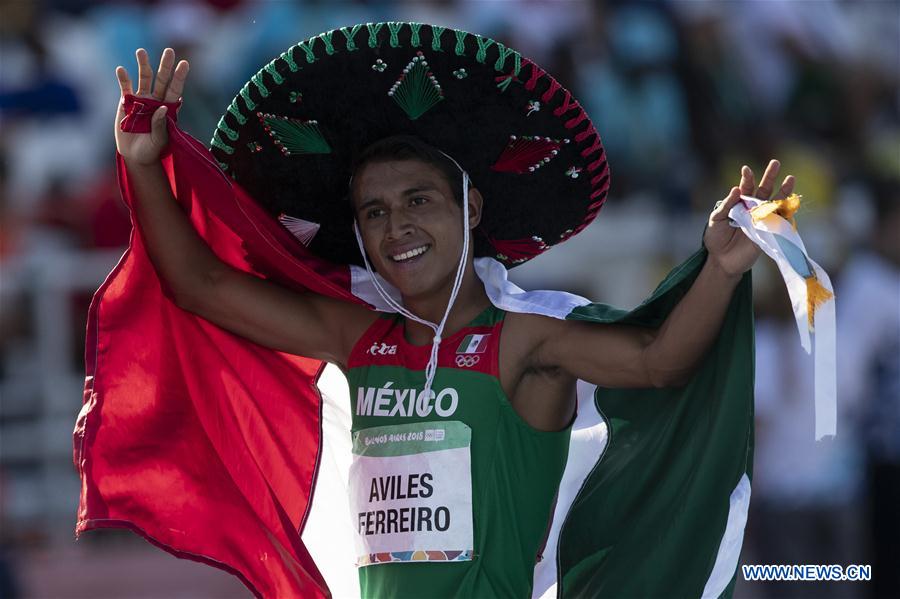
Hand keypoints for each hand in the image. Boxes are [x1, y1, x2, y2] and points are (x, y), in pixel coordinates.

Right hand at [114, 48, 188, 165]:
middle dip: (165, 66)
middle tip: (169, 51)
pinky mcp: (126, 102)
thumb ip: (161, 125)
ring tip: (141, 52)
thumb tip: (162, 108)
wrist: (134, 155)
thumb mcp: (159, 141)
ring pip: (144, 79)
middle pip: (161, 80)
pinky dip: (123, 79)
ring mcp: (141, 100)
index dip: (179, 77)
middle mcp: (156, 101)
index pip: (175, 90)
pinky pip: (125, 88)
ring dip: (143, 65)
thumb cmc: (151, 149)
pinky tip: (121, 69)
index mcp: (168, 109)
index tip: (185, 63)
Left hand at [704, 159, 795, 277]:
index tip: (746, 169)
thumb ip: (726, 205)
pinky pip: (779, 220)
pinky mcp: (768, 231)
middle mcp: (752, 208)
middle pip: (764, 190)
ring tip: (790, 178)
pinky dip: (785, 212)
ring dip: (783, 191)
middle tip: (775, 162)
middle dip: (769, 177)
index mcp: (739, 203)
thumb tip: (736, 189)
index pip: (746, 187)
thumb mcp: (715, 220)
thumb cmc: (716, 237)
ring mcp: (762, 219)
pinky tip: (789, 202)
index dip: (747, 178)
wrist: (722, 260)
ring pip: (775, 202)